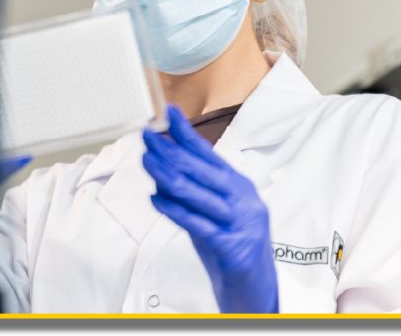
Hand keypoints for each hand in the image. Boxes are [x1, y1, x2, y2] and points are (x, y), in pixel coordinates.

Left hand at [142, 105, 277, 312]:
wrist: (255, 286)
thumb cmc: (231, 245)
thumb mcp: (213, 211)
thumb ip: (192, 192)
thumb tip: (161, 172)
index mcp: (238, 185)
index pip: (208, 153)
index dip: (186, 132)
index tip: (168, 113)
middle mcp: (241, 198)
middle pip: (200, 168)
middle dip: (169, 150)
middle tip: (146, 137)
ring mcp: (239, 220)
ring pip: (197, 192)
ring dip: (167, 174)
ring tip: (146, 160)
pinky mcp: (231, 245)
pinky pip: (197, 223)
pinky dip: (174, 209)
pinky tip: (156, 199)